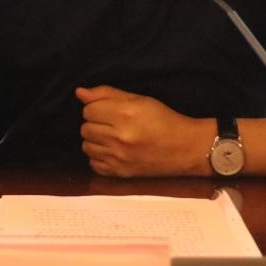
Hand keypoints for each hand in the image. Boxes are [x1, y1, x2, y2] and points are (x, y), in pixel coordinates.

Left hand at [76, 85, 211, 176]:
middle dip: (95, 123)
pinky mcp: (121, 173)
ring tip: (112, 137)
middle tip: (112, 123)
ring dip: (95, 140)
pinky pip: (93, 164)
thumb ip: (108, 94)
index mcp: (126, 115)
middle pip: (85, 128)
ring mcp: (120, 158)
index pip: (89, 110)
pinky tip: (113, 151)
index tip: (109, 110)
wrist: (185, 148)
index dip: (97, 107)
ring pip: (86, 146)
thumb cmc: (164, 120)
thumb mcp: (140, 100)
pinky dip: (99, 157)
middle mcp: (120, 137)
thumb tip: (79, 92)